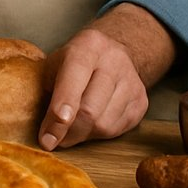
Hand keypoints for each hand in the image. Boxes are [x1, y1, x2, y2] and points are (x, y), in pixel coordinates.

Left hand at [39, 4, 170, 148]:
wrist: (111, 54)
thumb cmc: (73, 63)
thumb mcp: (53, 66)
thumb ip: (46, 93)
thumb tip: (46, 135)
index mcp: (87, 46)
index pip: (72, 81)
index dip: (59, 111)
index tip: (47, 138)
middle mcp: (114, 60)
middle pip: (90, 110)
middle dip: (67, 132)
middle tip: (52, 141)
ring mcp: (132, 81)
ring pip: (104, 124)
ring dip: (82, 136)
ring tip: (70, 131)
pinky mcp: (141, 101)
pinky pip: (116, 130)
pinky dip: (97, 135)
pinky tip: (89, 126)